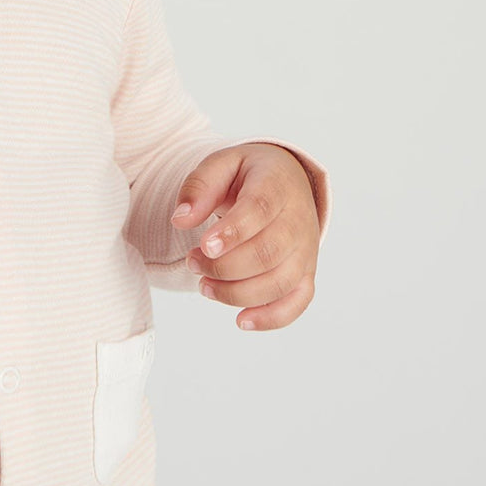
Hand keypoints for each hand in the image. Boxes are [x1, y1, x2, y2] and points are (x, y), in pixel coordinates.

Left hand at [170, 143, 320, 329]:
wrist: (285, 181)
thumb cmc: (248, 175)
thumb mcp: (221, 164)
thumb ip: (199, 187)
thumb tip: (180, 219)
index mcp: (277, 184)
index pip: (260, 209)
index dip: (233, 231)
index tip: (204, 245)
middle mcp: (298, 219)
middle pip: (268, 253)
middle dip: (224, 266)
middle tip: (192, 262)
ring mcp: (306, 249)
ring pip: (279, 282)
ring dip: (237, 293)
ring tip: (204, 286)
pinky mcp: (305, 272)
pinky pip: (297, 302)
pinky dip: (271, 318)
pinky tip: (241, 320)